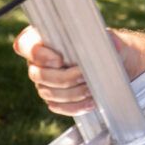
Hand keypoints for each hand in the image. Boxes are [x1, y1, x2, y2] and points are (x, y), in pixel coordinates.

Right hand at [13, 26, 144, 115]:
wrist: (120, 64)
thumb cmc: (111, 46)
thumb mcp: (110, 39)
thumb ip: (106, 38)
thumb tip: (109, 43)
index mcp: (46, 39)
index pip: (24, 44)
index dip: (36, 53)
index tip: (59, 59)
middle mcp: (41, 61)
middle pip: (37, 74)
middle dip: (63, 77)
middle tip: (84, 75)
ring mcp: (46, 81)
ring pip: (47, 92)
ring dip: (70, 93)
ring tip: (91, 89)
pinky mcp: (56, 97)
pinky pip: (57, 106)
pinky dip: (74, 106)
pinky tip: (91, 102)